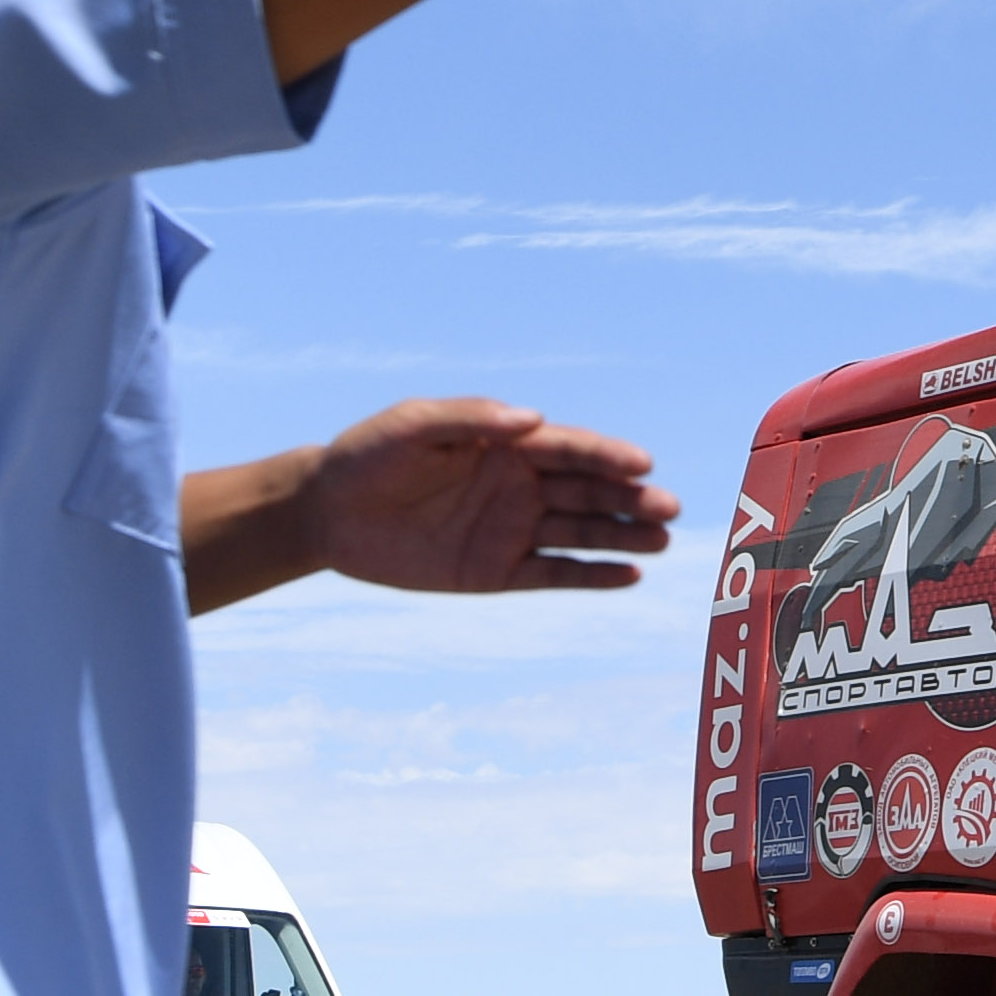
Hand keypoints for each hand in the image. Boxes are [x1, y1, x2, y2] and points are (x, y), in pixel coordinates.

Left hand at [183, 399, 676, 612]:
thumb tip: (533, 419)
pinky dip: (592, 576)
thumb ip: (471, 419)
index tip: (643, 463)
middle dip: (630, 498)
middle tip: (669, 508)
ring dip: (623, 535)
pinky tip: (630, 576)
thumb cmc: (367, 457)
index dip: (608, 455)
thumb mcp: (412, 426)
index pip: (571, 449)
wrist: (326, 514)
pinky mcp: (497, 572)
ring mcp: (512, 530)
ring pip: (581, 532)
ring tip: (663, 541)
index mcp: (507, 445)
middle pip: (588, 491)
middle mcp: (520, 486)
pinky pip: (554, 574)